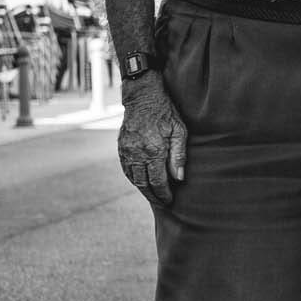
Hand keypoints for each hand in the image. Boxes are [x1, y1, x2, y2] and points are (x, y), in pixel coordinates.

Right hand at [117, 76, 187, 207]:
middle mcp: (137, 153)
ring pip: (133, 178)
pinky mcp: (121, 147)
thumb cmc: (165, 112)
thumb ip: (179, 155)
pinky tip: (141, 181)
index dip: (164, 194)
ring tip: (153, 195)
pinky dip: (133, 178)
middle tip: (162, 203)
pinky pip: (126, 169)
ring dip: (143, 189)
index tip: (170, 200)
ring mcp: (126, 150)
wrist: (142, 96)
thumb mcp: (179, 131)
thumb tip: (179, 178)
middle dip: (153, 196)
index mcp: (153, 150)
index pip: (158, 181)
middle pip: (143, 184)